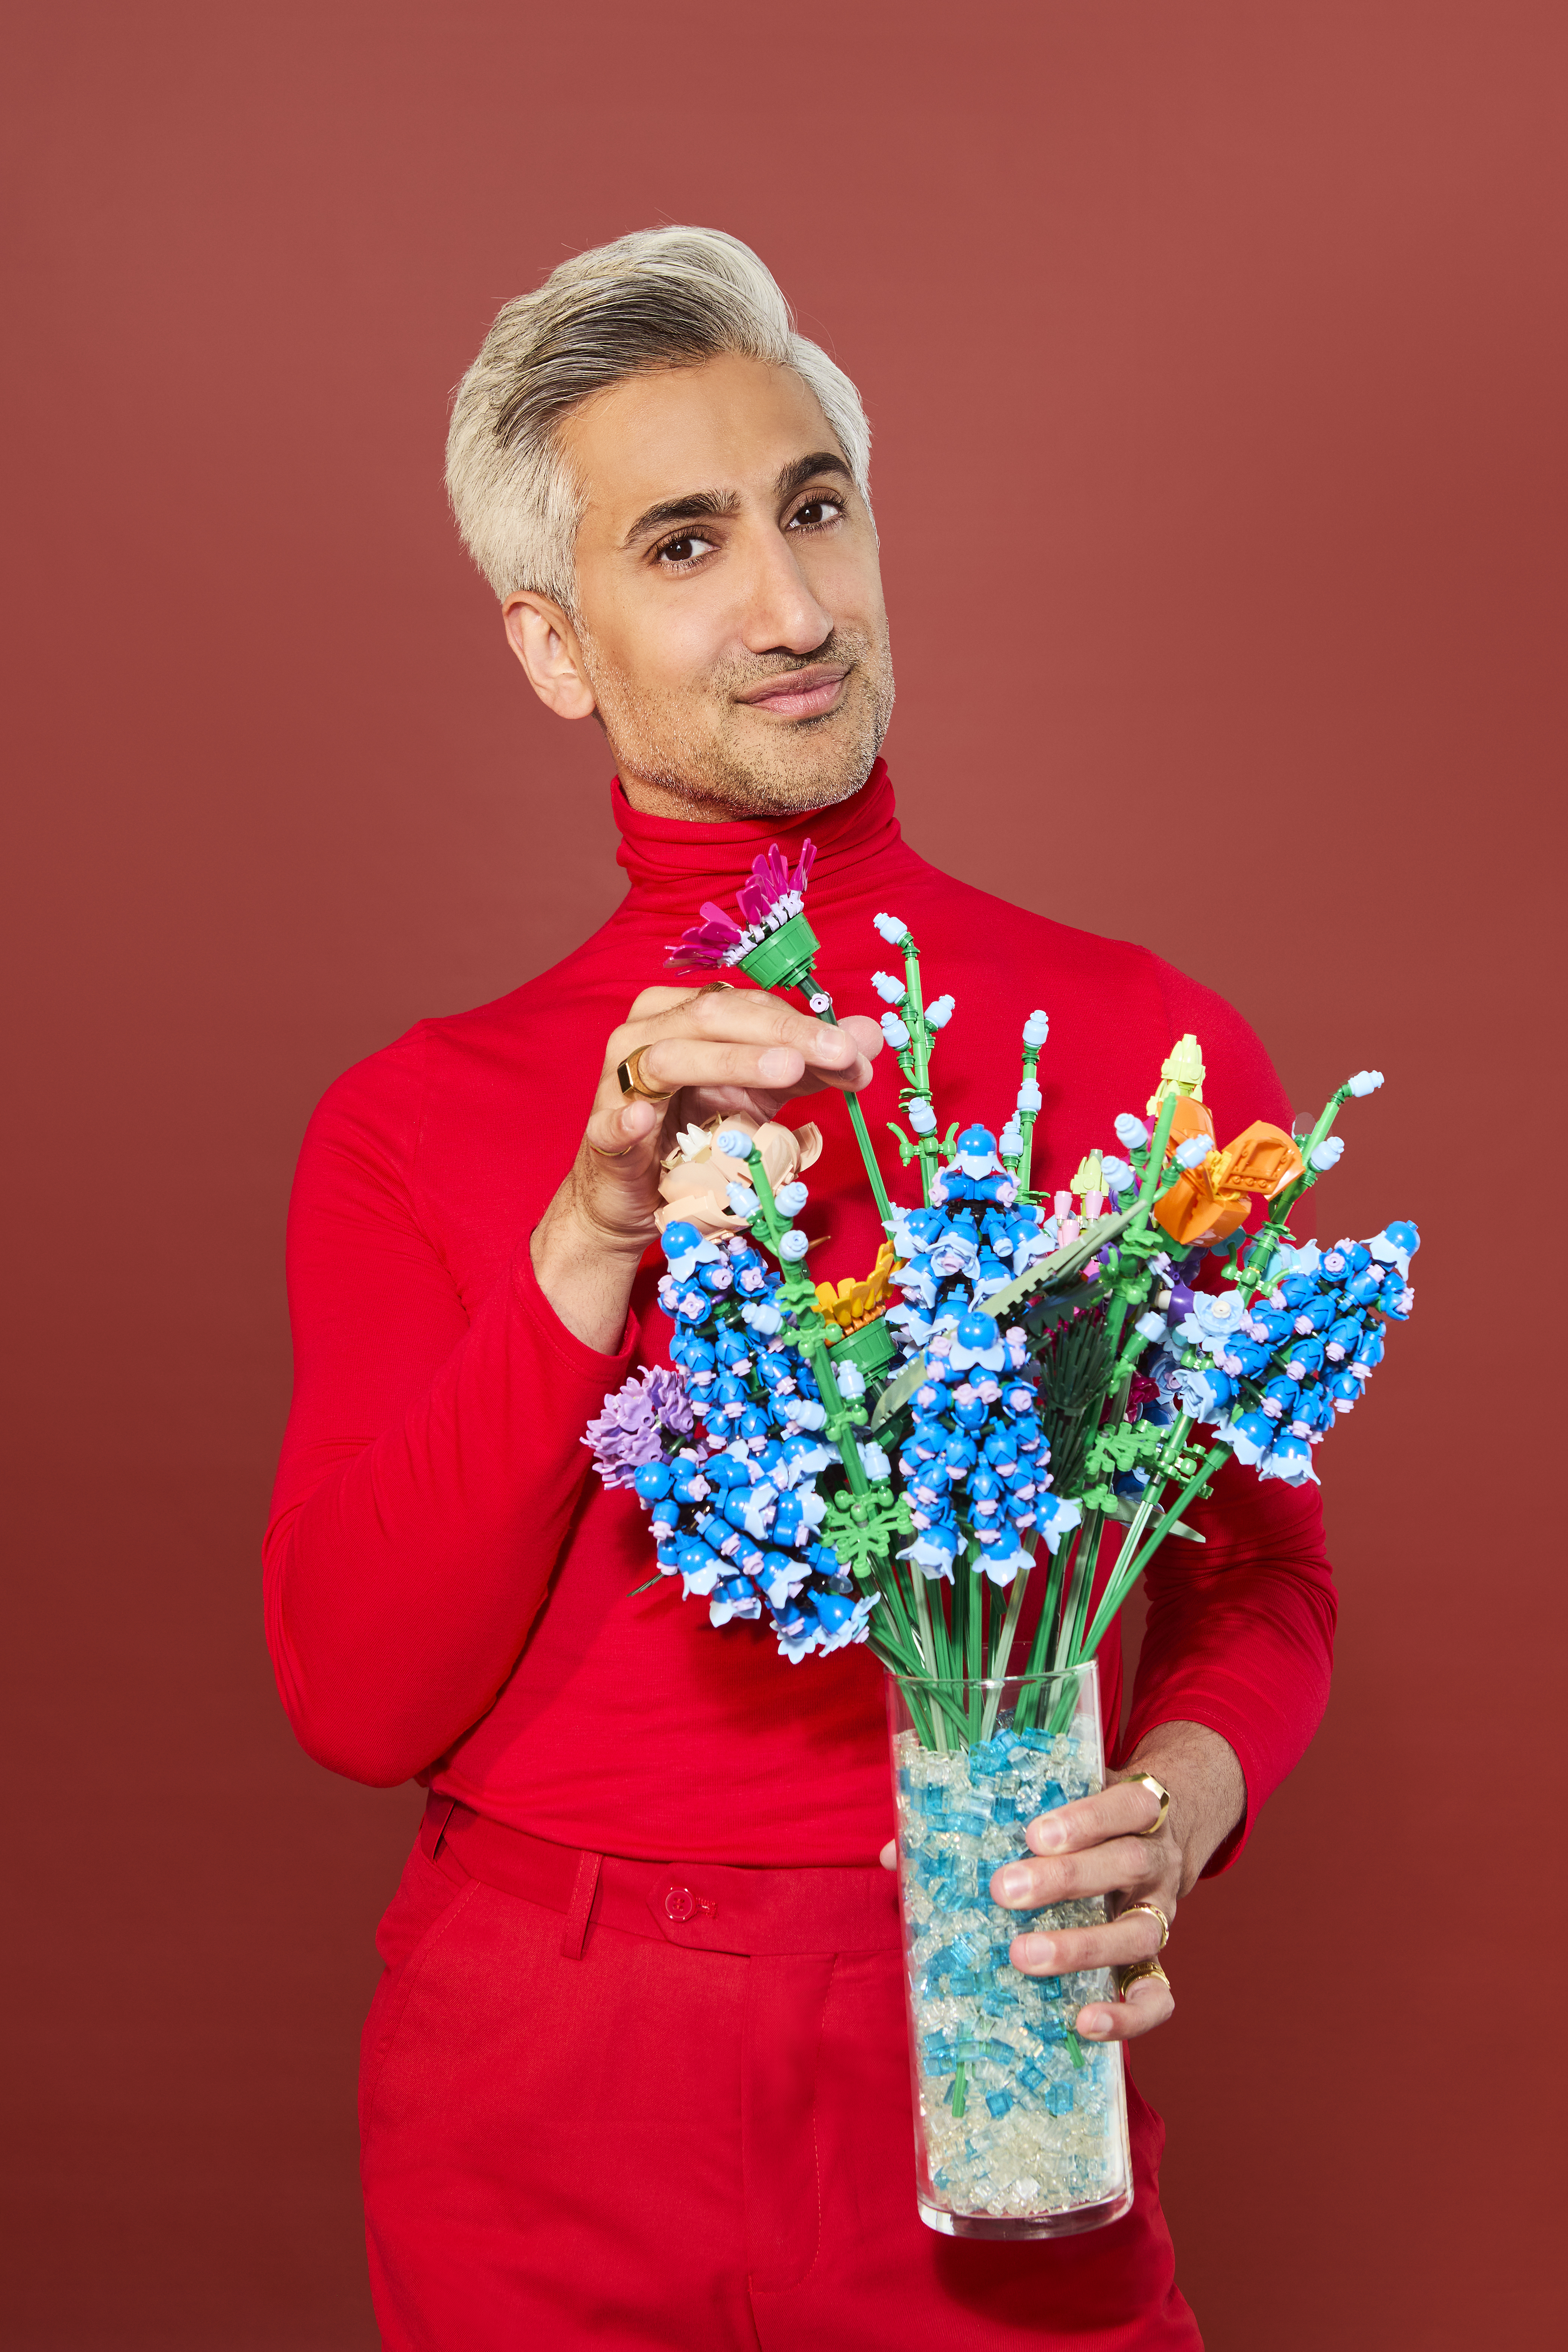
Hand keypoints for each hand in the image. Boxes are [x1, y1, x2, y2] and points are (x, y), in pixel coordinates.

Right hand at [531, 982, 881, 1349]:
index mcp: (684, 1013)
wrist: (638, 1199)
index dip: (804, 1024)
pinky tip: (648, 1124)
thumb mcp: (763, 1096)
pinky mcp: (601, 1132)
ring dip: (729, 1061)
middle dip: (783, 1032)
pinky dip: (630, 1121)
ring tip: (785, 1071)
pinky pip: (613, 1120)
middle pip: (715, 1015)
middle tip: (837, 1053)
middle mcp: (647, 1032)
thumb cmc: (699, 1135)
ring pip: (670, 1056)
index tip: (854, 1051)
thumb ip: (810, 1065)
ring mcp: (618, 1081)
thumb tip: (869, 1039)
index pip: (748, 1004)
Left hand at [876, 1720, 1243, 2045]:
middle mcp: (1154, 1859)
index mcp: (1136, 1809)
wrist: (1164, 1830)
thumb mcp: (1055, 1801)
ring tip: (1023, 1955)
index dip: (1086, 1818)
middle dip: (1066, 1879)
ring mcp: (1159, 1913)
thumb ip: (986, 1817)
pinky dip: (1128, 2015)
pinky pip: (1157, 1996)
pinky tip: (1085, 2023)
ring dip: (1082, 1948)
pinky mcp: (1154, 1962)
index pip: (1126, 1803)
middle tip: (1004, 1891)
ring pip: (1139, 1932)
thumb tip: (895, 1854)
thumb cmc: (1088, 1818)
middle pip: (1126, 1863)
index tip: (1033, 1834)